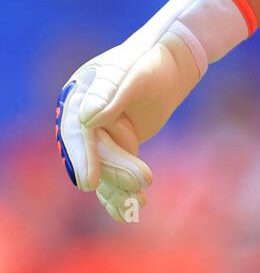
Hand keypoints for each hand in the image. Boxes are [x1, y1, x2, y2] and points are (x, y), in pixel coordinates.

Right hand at [56, 35, 200, 221]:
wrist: (169, 63)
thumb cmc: (150, 61)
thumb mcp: (135, 73)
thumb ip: (111, 93)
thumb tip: (86, 118)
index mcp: (79, 95)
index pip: (77, 131)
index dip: (83, 157)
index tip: (89, 183)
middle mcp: (82, 118)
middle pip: (94, 154)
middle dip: (115, 171)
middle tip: (143, 181)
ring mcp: (98, 135)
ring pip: (103, 169)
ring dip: (118, 189)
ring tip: (137, 204)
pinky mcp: (113, 148)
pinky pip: (113, 175)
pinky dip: (121, 193)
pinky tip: (131, 211)